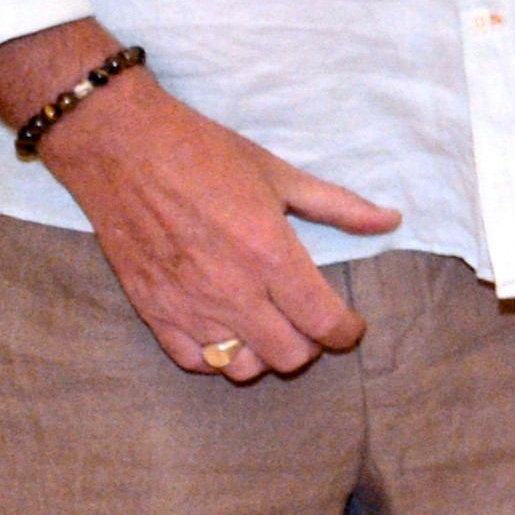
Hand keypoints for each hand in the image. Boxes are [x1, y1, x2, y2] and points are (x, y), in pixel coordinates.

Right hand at [32, 68, 401, 377]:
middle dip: (311, 344)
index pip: (324, 322)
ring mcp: (189, 305)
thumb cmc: (204, 154)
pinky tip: (225, 328)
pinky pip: (194, 362)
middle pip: (290, 356)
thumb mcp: (279, 174)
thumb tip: (391, 220)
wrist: (122, 147)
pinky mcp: (152, 311)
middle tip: (308, 319)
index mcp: (270, 253)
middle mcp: (232, 289)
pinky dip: (216, 356)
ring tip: (267, 324)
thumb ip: (339, 206)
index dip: (347, 331)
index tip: (349, 323)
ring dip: (264, 353)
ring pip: (242, 367)